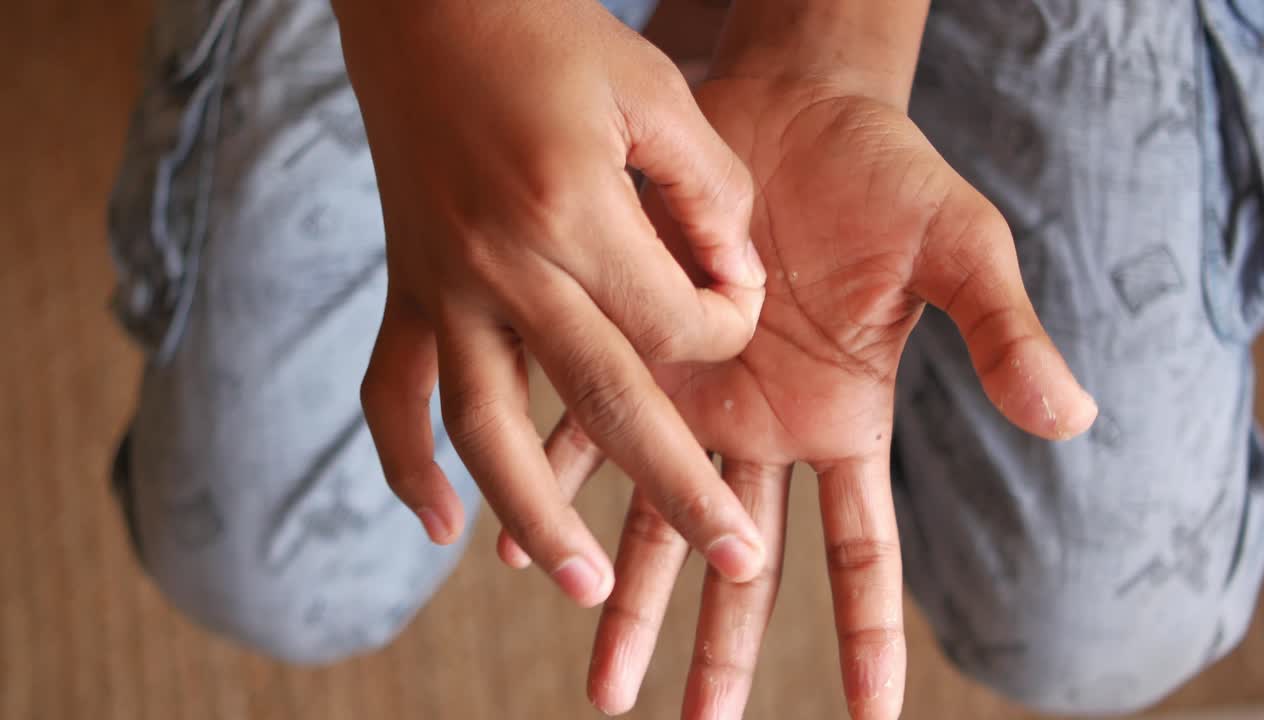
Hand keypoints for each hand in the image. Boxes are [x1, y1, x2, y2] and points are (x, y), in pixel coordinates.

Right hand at [334, 0, 771, 607]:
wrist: (427, 5)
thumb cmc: (553, 35)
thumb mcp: (656, 91)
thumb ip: (711, 194)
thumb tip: (736, 290)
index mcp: (573, 212)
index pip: (678, 324)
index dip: (727, 325)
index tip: (737, 300)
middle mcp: (502, 265)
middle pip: (602, 403)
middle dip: (677, 489)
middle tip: (732, 564)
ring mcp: (444, 285)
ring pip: (485, 429)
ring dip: (536, 516)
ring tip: (585, 587)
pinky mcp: (408, 288)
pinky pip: (394, 394)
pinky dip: (406, 466)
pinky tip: (439, 529)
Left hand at [499, 77, 1096, 716]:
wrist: (793, 105)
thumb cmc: (885, 173)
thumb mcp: (960, 247)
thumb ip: (1003, 333)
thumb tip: (1072, 418)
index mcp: (845, 421)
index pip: (863, 550)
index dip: (870, 635)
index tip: (874, 719)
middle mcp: (765, 428)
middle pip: (744, 563)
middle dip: (722, 648)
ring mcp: (696, 396)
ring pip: (658, 520)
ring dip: (629, 598)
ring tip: (603, 682)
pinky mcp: (636, 347)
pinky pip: (585, 430)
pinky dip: (553, 485)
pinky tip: (521, 544)